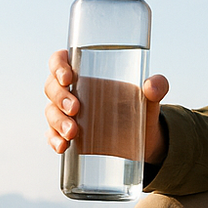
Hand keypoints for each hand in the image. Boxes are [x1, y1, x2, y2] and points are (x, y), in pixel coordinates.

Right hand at [44, 50, 169, 163]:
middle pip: (51, 87)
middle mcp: (72, 91)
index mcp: (85, 72)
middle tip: (76, 109)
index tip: (68, 78)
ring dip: (57, 122)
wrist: (143, 139)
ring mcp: (66, 114)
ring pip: (50, 112)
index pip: (60, 61)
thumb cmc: (141, 108)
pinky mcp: (67, 134)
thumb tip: (152, 85)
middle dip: (60, 98)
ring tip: (73, 134)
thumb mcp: (150, 97)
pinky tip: (62, 147)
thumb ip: (157, 86)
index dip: (57, 66)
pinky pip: (52, 135)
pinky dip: (53, 140)